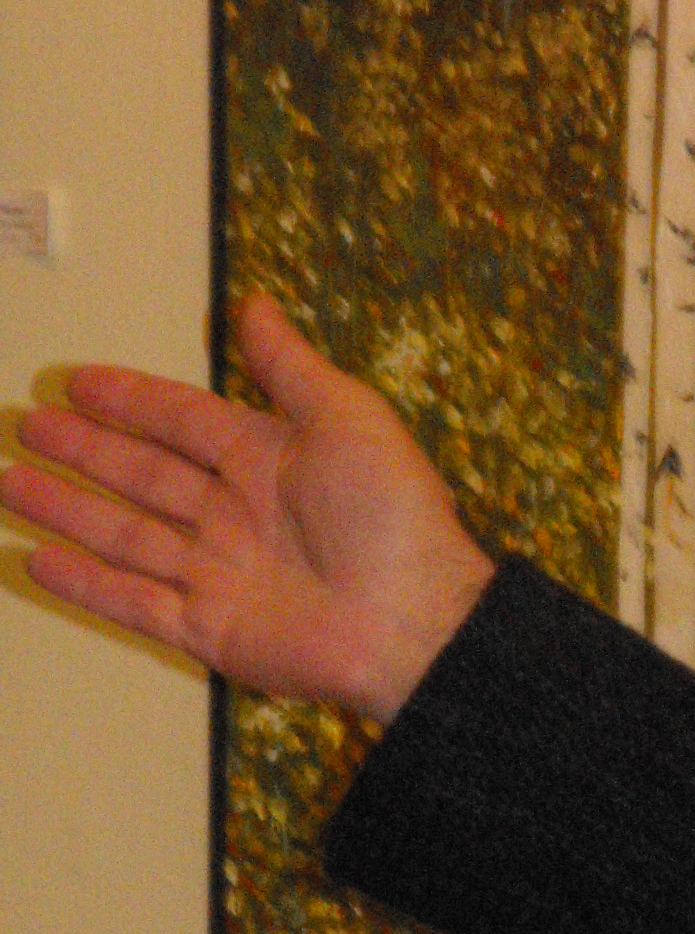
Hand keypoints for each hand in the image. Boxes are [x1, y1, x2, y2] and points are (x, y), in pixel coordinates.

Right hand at [3, 294, 493, 722]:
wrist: (416, 621)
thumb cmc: (392, 516)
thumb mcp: (346, 419)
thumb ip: (288, 367)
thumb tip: (254, 303)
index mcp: (269, 460)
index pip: (183, 421)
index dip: (131, 400)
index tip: (78, 381)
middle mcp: (237, 515)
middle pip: (143, 474)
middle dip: (85, 450)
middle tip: (28, 425)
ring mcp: (219, 574)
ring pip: (124, 533)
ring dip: (67, 509)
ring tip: (10, 483)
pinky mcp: (210, 630)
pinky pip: (133, 602)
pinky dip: (85, 584)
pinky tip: (37, 559)